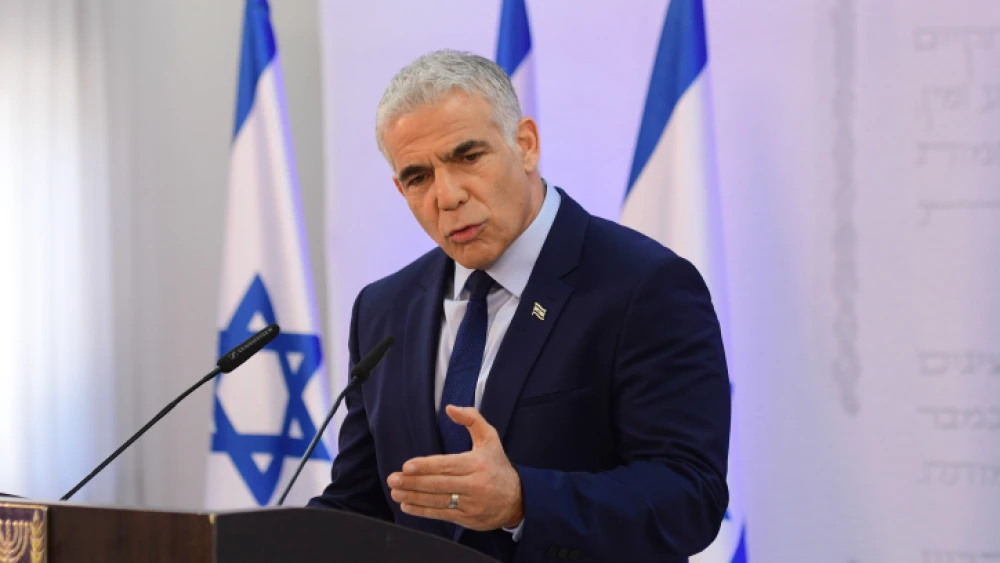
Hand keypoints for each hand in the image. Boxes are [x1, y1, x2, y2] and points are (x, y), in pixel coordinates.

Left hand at [387, 405, 523, 530]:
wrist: (518, 499)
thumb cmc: (498, 465)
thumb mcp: (490, 438)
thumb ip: (471, 419)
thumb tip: (450, 408)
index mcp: (477, 463)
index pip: (447, 465)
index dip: (426, 466)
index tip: (406, 466)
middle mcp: (474, 484)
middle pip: (439, 484)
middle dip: (413, 482)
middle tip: (392, 479)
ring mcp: (470, 504)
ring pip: (437, 500)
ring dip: (413, 497)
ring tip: (395, 491)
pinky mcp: (467, 519)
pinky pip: (441, 514)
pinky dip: (422, 511)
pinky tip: (407, 505)